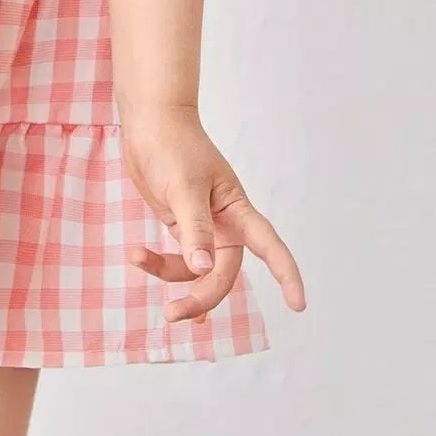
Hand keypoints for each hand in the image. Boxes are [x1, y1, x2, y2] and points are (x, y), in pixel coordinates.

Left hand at [119, 101, 305, 324]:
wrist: (149, 121)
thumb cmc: (173, 145)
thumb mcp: (184, 187)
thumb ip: (195, 228)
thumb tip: (204, 268)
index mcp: (237, 210)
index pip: (270, 247)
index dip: (286, 275)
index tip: (298, 305)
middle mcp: (225, 223)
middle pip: (223, 274)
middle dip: (201, 296)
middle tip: (173, 313)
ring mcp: (204, 227)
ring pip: (197, 271)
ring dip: (172, 277)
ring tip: (137, 258)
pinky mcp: (181, 225)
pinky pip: (179, 259)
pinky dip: (162, 267)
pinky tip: (146, 268)